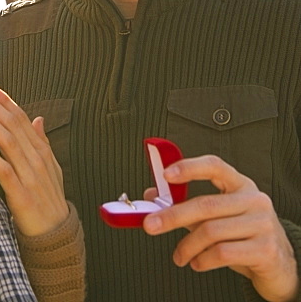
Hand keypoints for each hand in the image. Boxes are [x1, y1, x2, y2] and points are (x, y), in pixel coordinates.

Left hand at [0, 84, 68, 236]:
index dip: (5, 102)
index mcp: (42, 150)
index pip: (22, 119)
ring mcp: (29, 176)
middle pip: (13, 126)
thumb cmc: (50, 197)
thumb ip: (43, 142)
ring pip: (9, 143)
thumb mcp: (51, 167)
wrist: (56, 233)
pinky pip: (5, 172)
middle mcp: (36, 159)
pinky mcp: (20, 195)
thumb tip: (39, 118)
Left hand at [142, 154, 298, 301]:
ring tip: (179, 256)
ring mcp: (262, 223)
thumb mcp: (219, 215)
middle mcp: (254, 199)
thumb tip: (153, 197)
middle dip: (173, 216)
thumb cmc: (243, 235)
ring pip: (211, 232)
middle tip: (151, 225)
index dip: (189, 168)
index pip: (214, 166)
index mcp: (240, 184)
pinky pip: (222, 253)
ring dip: (187, 246)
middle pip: (206, 204)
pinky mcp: (264, 249)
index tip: (166, 175)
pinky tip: (197, 262)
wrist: (278, 264)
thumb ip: (188, 204)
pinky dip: (203, 260)